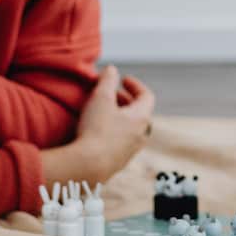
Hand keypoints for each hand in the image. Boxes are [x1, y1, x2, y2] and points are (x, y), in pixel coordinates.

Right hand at [43, 66, 154, 185]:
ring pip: (131, 129)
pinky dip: (114, 131)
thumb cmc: (97, 129)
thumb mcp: (101, 97)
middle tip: (112, 94)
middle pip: (140, 113)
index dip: (136, 85)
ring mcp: (131, 151)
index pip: (147, 96)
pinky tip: (98, 132)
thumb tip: (111, 69)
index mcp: (141, 117)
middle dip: (126, 100)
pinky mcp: (119, 162)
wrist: (89, 166)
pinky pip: (121, 142)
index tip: (123, 80)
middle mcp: (141, 135)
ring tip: (104, 112)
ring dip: (120, 117)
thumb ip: (107, 80)